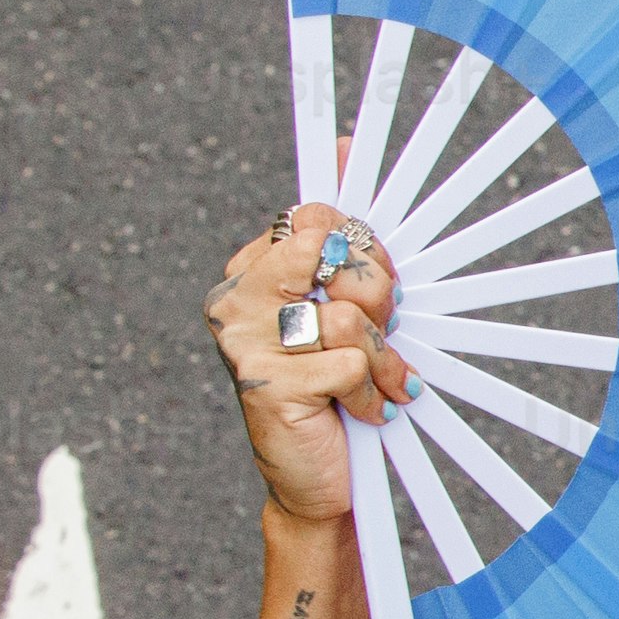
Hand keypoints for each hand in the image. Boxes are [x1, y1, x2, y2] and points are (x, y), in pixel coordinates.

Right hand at [206, 202, 408, 528]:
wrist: (314, 476)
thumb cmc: (336, 385)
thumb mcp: (347, 308)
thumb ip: (342, 240)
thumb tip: (344, 142)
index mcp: (251, 273)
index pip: (314, 220)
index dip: (362, 248)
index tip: (371, 280)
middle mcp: (236, 301)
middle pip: (332, 255)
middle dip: (378, 295)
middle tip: (381, 330)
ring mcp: (245, 343)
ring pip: (349, 318)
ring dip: (381, 357)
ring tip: (374, 381)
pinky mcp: (266, 385)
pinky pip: (351, 366)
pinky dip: (372, 392)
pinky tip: (362, 410)